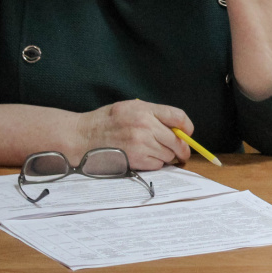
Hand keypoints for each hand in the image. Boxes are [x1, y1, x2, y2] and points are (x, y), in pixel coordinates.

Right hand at [76, 99, 193, 170]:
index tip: (187, 133)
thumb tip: (177, 127)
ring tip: (157, 152)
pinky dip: (156, 163)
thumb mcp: (131, 107)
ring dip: (167, 156)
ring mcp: (141, 144)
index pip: (178, 117)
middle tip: (182, 153)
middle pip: (177, 140)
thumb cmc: (107, 120)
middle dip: (182, 148)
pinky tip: (146, 158)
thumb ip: (154, 113)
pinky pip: (157, 165)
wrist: (84, 136)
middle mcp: (145, 126)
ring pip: (169, 154)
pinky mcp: (136, 160)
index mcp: (145, 110)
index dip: (187, 127)